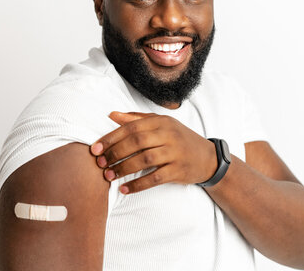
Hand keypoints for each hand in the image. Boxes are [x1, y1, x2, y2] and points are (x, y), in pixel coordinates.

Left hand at [90, 111, 216, 193]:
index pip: (131, 127)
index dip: (111, 138)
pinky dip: (138, 185)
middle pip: (137, 142)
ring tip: (109, 177)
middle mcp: (168, 135)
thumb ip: (136, 119)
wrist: (208, 158)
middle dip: (115, 153)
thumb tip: (112, 115)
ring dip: (124, 169)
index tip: (95, 148)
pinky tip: (124, 189)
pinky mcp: (178, 170)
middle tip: (100, 164)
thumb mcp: (161, 124)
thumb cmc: (179, 139)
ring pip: (145, 160)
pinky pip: (155, 178)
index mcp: (161, 122)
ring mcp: (175, 153)